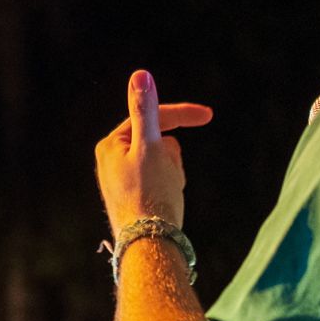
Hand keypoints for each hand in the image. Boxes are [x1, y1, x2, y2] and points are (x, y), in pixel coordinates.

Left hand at [94, 70, 212, 233]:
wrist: (150, 246)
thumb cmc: (149, 196)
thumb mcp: (149, 147)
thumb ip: (146, 111)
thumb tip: (140, 75)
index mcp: (110, 145)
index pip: (152, 118)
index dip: (182, 115)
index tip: (208, 115)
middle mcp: (111, 161)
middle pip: (160, 142)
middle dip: (174, 157)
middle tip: (170, 180)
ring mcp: (123, 179)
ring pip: (164, 161)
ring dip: (174, 173)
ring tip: (167, 195)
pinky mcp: (135, 196)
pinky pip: (162, 180)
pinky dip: (171, 187)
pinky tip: (167, 205)